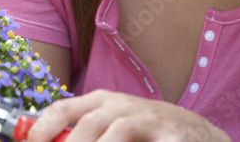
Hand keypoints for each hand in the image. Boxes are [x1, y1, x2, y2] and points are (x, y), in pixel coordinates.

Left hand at [27, 89, 231, 141]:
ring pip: (116, 134)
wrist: (198, 133)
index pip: (63, 109)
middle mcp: (121, 106)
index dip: (42, 128)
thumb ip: (82, 132)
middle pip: (88, 125)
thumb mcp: (111, 124)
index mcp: (101, 101)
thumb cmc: (145, 129)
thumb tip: (48, 140)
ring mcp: (148, 119)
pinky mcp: (172, 136)